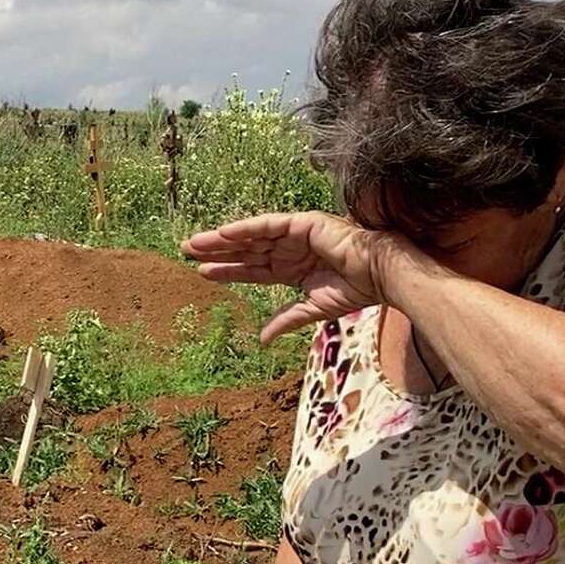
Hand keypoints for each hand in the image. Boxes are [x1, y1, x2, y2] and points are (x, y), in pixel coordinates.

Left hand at [182, 212, 397, 341]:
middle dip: (217, 251)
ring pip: (251, 236)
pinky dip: (245, 228)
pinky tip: (223, 233)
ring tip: (195, 242)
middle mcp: (290, 249)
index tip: (202, 273)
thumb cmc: (354, 289)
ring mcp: (295, 234)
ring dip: (222, 238)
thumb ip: (286, 319)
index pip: (253, 270)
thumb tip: (262, 340)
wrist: (379, 274)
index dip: (229, 271)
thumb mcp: (312, 309)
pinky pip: (267, 224)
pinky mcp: (302, 223)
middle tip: (185, 251)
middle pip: (245, 250)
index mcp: (292, 268)